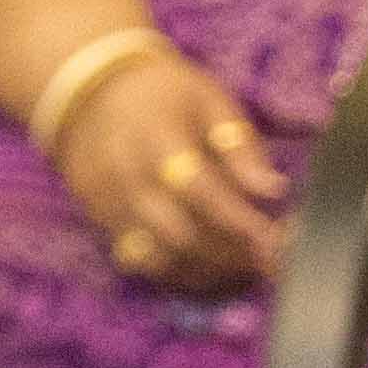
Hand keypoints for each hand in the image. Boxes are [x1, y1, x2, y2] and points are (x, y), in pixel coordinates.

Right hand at [57, 50, 283, 294]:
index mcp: (157, 138)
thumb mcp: (208, 102)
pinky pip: (144, 265)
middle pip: (180, 235)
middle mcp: (127, 179)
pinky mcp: (101, 226)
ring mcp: (109, 207)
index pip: (200, 190)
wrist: (92, 94)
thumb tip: (272, 190)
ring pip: (162, 260)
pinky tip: (211, 266)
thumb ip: (239, 147)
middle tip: (268, 258)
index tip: (276, 239)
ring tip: (244, 265)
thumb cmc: (165, 95)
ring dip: (209, 271)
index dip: (239, 220)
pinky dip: (182, 272)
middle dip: (229, 254)